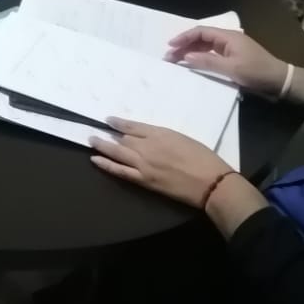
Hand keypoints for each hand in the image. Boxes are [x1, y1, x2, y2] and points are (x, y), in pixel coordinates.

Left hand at [89, 119, 233, 207]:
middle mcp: (147, 146)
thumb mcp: (183, 139)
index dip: (119, 123)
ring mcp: (143, 164)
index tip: (108, 120)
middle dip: (108, 135)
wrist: (212, 182)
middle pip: (123, 139)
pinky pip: (120, 171)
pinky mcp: (144, 180)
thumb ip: (163, 137)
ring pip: (117, 152)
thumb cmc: (203, 158)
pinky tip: (95, 160)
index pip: (133, 126)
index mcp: (160, 133)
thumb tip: (149, 136)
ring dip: (102, 146)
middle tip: (94, 131)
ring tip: (91, 141)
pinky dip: (106, 165)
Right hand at [165, 25, 287, 98]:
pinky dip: (201, 57)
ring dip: (191, 52)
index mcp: (228, 37)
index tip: (170, 46)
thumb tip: (185, 56)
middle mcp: (229, 39)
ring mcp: (232, 48)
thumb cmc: (257, 73)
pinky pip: (213, 54)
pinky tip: (194, 64)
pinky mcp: (235, 57)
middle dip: (185, 46)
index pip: (200, 32)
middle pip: (202, 38)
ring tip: (178, 61)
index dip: (184, 37)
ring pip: (206, 46)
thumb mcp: (232, 69)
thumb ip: (208, 62)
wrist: (282, 81)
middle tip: (170, 56)